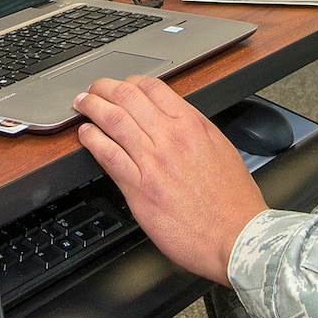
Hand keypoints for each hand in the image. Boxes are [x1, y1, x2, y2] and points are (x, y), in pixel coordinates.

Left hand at [74, 75, 267, 285]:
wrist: (235, 236)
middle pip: (127, 97)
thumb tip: (175, 118)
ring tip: (82, 104)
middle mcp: (170, 138)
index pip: (152, 87)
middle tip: (94, 89)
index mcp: (193, 125)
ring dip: (92, 107)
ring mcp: (152, 162)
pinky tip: (86, 134)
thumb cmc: (232, 200)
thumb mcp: (221, 149)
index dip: (130, 82)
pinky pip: (107, 154)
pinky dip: (92, 139)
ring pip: (113, 120)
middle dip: (104, 88)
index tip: (122, 86)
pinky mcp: (138, 188)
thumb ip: (195, 130)